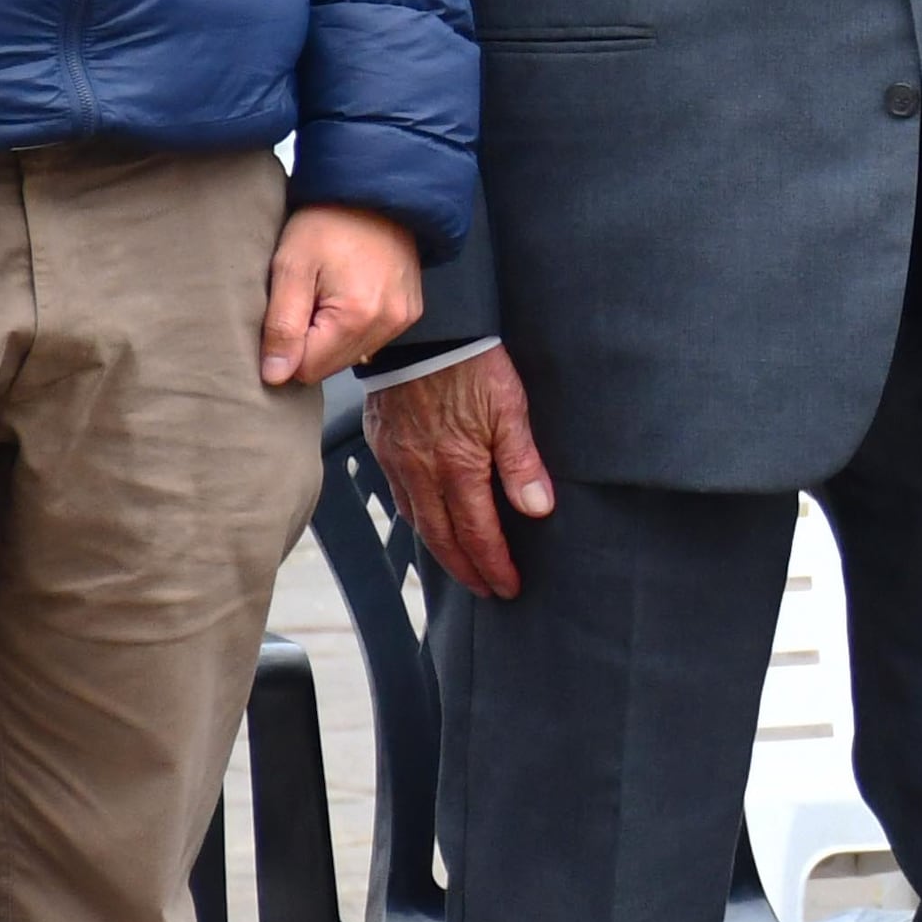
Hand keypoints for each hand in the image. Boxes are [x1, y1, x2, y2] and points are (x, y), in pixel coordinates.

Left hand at [262, 202, 424, 387]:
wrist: (373, 191)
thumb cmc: (329, 221)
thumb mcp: (290, 267)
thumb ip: (282, 326)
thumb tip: (275, 377)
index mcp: (357, 317)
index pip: (306, 370)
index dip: (286, 345)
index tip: (288, 308)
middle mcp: (388, 324)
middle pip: (330, 366)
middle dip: (310, 340)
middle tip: (307, 296)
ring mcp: (403, 318)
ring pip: (350, 354)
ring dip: (331, 333)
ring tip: (327, 291)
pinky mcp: (410, 311)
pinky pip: (370, 338)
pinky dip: (353, 323)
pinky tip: (348, 292)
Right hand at [367, 344, 555, 598]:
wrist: (421, 331)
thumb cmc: (470, 362)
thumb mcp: (509, 407)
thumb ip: (522, 461)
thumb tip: (537, 508)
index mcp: (458, 467)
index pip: (477, 533)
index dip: (494, 564)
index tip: (508, 586)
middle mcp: (423, 472)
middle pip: (443, 538)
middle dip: (467, 569)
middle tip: (486, 589)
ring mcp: (399, 460)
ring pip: (417, 521)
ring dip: (441, 550)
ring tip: (461, 566)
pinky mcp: (384, 445)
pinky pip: (399, 495)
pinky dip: (416, 519)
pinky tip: (428, 522)